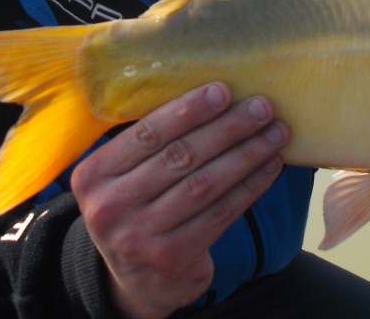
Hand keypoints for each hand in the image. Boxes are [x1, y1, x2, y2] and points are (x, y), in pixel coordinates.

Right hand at [70, 83, 288, 318]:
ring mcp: (140, 236)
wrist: (139, 281)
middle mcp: (110, 207)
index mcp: (93, 175)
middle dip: (227, 127)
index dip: (188, 110)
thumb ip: (150, 143)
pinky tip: (270, 165)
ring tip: (276, 132)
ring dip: (246, 154)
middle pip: (180, 156)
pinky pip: (221, 212)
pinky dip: (250, 185)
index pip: (147, 134)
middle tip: (262, 106)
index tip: (224, 90)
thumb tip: (211, 93)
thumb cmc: (139, 207)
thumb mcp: (123, 177)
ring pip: (205, 184)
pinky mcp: (172, 257)